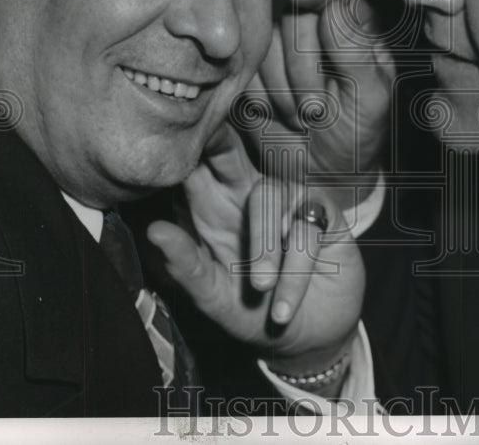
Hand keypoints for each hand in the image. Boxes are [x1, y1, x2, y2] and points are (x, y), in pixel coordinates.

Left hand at [147, 126, 364, 384]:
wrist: (305, 341)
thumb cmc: (252, 314)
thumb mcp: (213, 297)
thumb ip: (186, 265)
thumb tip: (153, 230)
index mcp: (213, 212)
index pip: (194, 169)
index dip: (185, 149)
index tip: (168, 137)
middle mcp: (248, 198)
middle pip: (230, 155)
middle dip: (219, 143)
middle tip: (209, 137)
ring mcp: (287, 203)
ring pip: (268, 195)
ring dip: (264, 247)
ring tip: (261, 289)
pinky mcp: (324, 217)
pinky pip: (306, 228)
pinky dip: (296, 270)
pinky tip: (284, 306)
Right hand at [241, 0, 394, 210]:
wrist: (323, 175)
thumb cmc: (357, 134)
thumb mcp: (370, 99)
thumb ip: (357, 53)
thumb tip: (334, 7)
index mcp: (352, 31)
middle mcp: (314, 33)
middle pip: (294, 18)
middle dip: (303, 69)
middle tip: (319, 109)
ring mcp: (279, 53)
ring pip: (265, 48)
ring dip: (282, 91)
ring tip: (304, 118)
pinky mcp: (251, 77)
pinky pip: (243, 75)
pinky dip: (261, 101)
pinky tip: (278, 117)